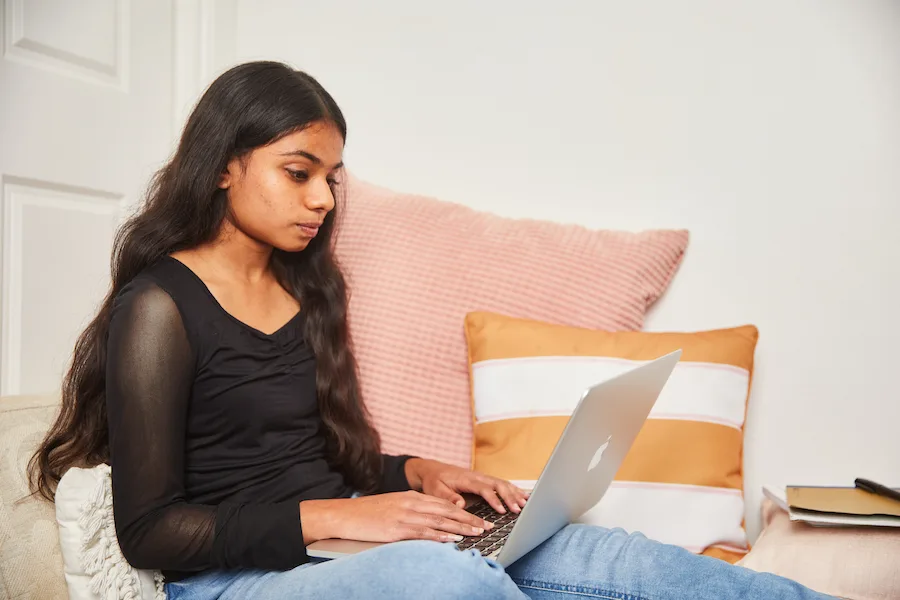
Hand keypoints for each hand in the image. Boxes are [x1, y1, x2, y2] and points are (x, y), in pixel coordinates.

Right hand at [299, 491, 493, 544]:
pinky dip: (441, 536)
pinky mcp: (397, 530)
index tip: (479, 519)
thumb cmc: (367, 513)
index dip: (464, 512)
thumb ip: (412, 510)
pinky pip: (424, 533)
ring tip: (477, 533)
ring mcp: (405, 516)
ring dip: (461, 528)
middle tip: (487, 526)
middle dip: (470, 519)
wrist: (344, 515)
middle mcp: (411, 504)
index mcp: (411, 497)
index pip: (444, 504)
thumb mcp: (393, 505)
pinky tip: (453, 540)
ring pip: (440, 522)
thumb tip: (431, 521)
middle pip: (447, 511)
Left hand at [405, 458, 529, 514]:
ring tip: (526, 503)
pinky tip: (524, 496)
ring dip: (514, 493)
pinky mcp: (484, 480)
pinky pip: (501, 484)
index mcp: (466, 479)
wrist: (432, 470)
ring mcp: (482, 477)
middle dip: (510, 496)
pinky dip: (513, 489)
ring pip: (502, 483)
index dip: (494, 499)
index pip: (484, 489)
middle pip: (497, 484)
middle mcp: (477, 476)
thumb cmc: (433, 481)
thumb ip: (448, 497)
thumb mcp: (435, 490)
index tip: (502, 511)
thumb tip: (461, 505)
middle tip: (519, 509)